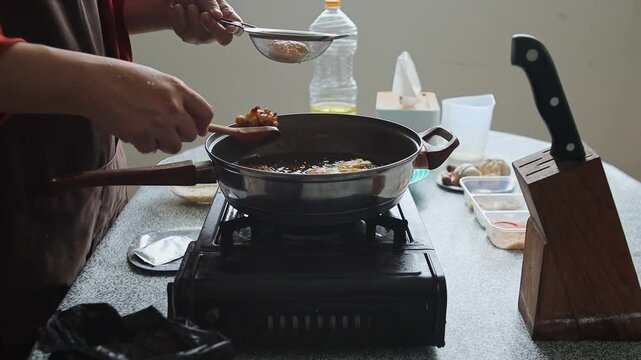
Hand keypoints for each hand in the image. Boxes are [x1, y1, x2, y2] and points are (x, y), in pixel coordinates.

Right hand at [81, 59, 212, 153]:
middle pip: (191, 134)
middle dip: (180, 134)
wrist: (95, 83)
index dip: (202, 124)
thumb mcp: (158, 79)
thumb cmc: (122, 78)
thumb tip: (189, 117)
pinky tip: (134, 129)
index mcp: (178, 90)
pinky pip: (151, 149)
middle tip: (165, 128)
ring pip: (173, 146)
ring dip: (163, 142)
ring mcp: (157, 123)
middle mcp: (172, 108)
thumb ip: (176, 97)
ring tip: (148, 129)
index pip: (206, 113)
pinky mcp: (141, 136)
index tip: (197, 128)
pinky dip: (143, 143)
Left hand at [170, 0, 241, 44]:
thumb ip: (212, 5)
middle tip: (204, 14)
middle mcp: (216, 30)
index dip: (236, 30)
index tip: (230, 27)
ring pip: (200, 36)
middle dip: (213, 26)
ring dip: (193, 18)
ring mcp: (202, 36)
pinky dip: (180, 17)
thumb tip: (218, 16)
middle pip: (223, 39)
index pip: (237, 29)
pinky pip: (184, 32)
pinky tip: (179, 8)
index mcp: (226, 18)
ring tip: (190, 6)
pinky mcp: (187, 36)